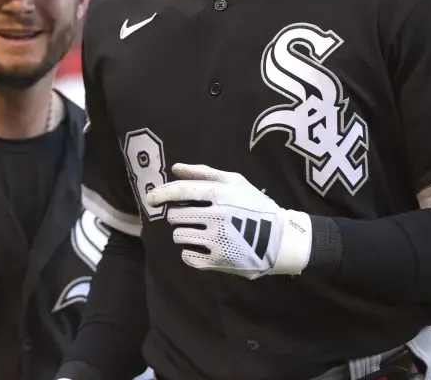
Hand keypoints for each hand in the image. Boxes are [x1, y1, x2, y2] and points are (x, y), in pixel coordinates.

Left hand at [143, 163, 312, 278]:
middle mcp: (216, 216)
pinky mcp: (218, 261)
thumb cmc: (255, 206)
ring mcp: (217, 240)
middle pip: (176, 216)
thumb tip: (175, 168)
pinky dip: (191, 253)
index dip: (161, 193)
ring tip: (202, 232)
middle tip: (194, 217)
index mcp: (220, 194)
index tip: (150, 199)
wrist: (281, 240)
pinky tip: (204, 248)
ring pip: (179, 236)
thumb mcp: (235, 182)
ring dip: (185, 234)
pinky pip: (188, 257)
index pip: (181, 191)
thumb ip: (204, 173)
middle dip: (180, 216)